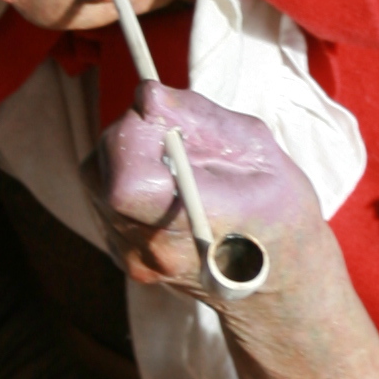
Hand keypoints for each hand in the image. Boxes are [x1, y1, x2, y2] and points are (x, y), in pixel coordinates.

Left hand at [91, 86, 325, 305]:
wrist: (280, 284)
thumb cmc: (280, 216)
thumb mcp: (258, 152)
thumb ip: (198, 118)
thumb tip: (147, 94)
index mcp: (195, 224)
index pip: (127, 180)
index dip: (135, 135)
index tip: (162, 117)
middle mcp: (156, 250)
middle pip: (104, 172)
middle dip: (130, 136)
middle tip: (173, 134)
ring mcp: (135, 259)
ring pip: (98, 181)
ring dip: (126, 155)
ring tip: (173, 161)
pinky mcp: (123, 258)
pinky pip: (104, 200)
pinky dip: (127, 178)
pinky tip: (165, 183)